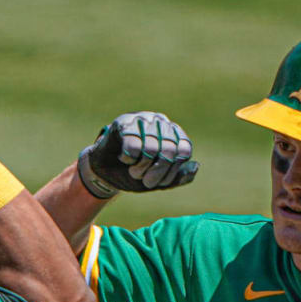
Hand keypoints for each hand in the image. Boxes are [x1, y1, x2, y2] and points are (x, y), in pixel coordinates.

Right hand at [77, 112, 198, 197]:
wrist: (105, 173)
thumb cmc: (134, 174)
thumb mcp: (158, 181)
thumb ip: (178, 177)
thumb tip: (195, 166)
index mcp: (174, 134)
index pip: (184, 150)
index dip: (172, 170)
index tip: (159, 182)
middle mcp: (161, 122)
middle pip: (169, 150)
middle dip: (155, 173)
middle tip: (143, 179)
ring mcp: (143, 120)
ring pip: (151, 148)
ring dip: (140, 168)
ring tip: (133, 169)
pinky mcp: (124, 123)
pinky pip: (133, 146)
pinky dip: (128, 160)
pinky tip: (124, 158)